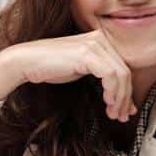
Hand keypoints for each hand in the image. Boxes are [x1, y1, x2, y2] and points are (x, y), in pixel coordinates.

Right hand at [0, 29, 137, 121]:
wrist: (27, 62)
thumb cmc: (51, 66)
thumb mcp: (82, 71)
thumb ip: (102, 80)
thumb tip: (120, 98)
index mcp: (101, 41)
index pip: (124, 68)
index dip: (129, 92)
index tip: (128, 110)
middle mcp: (100, 39)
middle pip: (125, 72)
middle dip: (126, 98)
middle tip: (122, 116)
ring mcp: (94, 44)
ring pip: (121, 75)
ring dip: (120, 98)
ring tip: (114, 113)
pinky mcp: (88, 53)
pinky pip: (110, 75)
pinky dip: (112, 91)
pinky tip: (107, 102)